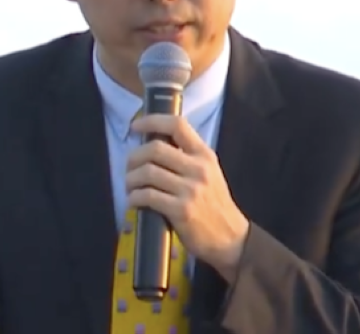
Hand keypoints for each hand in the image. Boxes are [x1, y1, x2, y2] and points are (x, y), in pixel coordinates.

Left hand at [126, 115, 250, 280]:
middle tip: (129, 167)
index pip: (177, 125)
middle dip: (134, 157)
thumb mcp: (208, 173)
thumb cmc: (214, 204)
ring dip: (131, 179)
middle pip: (155, 149)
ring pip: (148, 172)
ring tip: (130, 186)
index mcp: (204, 155)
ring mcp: (190, 190)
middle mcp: (198, 168)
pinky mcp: (181, 210)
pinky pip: (148, 196)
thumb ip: (187, 157)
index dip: (152, 121)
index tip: (135, 127)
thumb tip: (153, 143)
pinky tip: (134, 201)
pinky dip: (134, 197)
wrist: (230, 238)